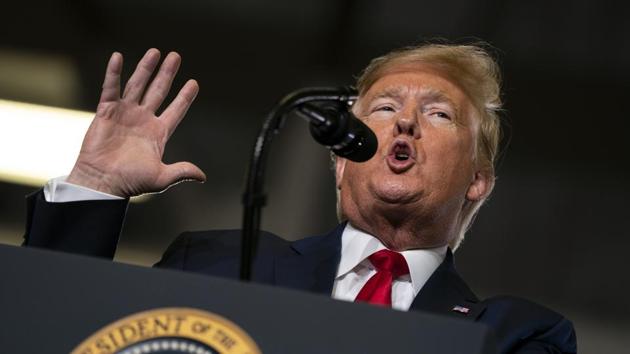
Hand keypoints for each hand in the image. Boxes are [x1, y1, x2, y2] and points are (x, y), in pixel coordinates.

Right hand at [67, 49, 205, 196]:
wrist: (103, 183)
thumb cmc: (130, 182)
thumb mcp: (161, 177)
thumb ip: (182, 172)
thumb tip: (202, 176)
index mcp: (158, 133)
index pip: (176, 110)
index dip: (185, 97)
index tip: (194, 83)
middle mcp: (143, 120)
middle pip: (158, 91)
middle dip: (167, 74)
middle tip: (176, 56)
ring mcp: (125, 114)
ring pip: (138, 85)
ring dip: (146, 68)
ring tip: (156, 52)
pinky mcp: (106, 112)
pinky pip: (111, 88)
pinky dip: (114, 73)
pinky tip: (118, 57)